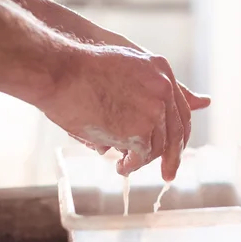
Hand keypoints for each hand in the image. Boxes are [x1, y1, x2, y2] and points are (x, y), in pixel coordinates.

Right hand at [40, 45, 209, 180]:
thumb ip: (144, 86)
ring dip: (141, 160)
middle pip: (177, 132)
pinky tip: (120, 167)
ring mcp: (154, 111)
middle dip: (173, 156)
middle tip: (168, 174)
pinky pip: (141, 157)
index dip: (178, 132)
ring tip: (125, 165)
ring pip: (158, 147)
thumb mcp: (123, 67)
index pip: (180, 109)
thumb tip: (162, 108)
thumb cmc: (80, 68)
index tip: (176, 148)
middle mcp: (164, 89)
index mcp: (161, 70)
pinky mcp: (139, 132)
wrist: (60, 71)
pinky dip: (130, 165)